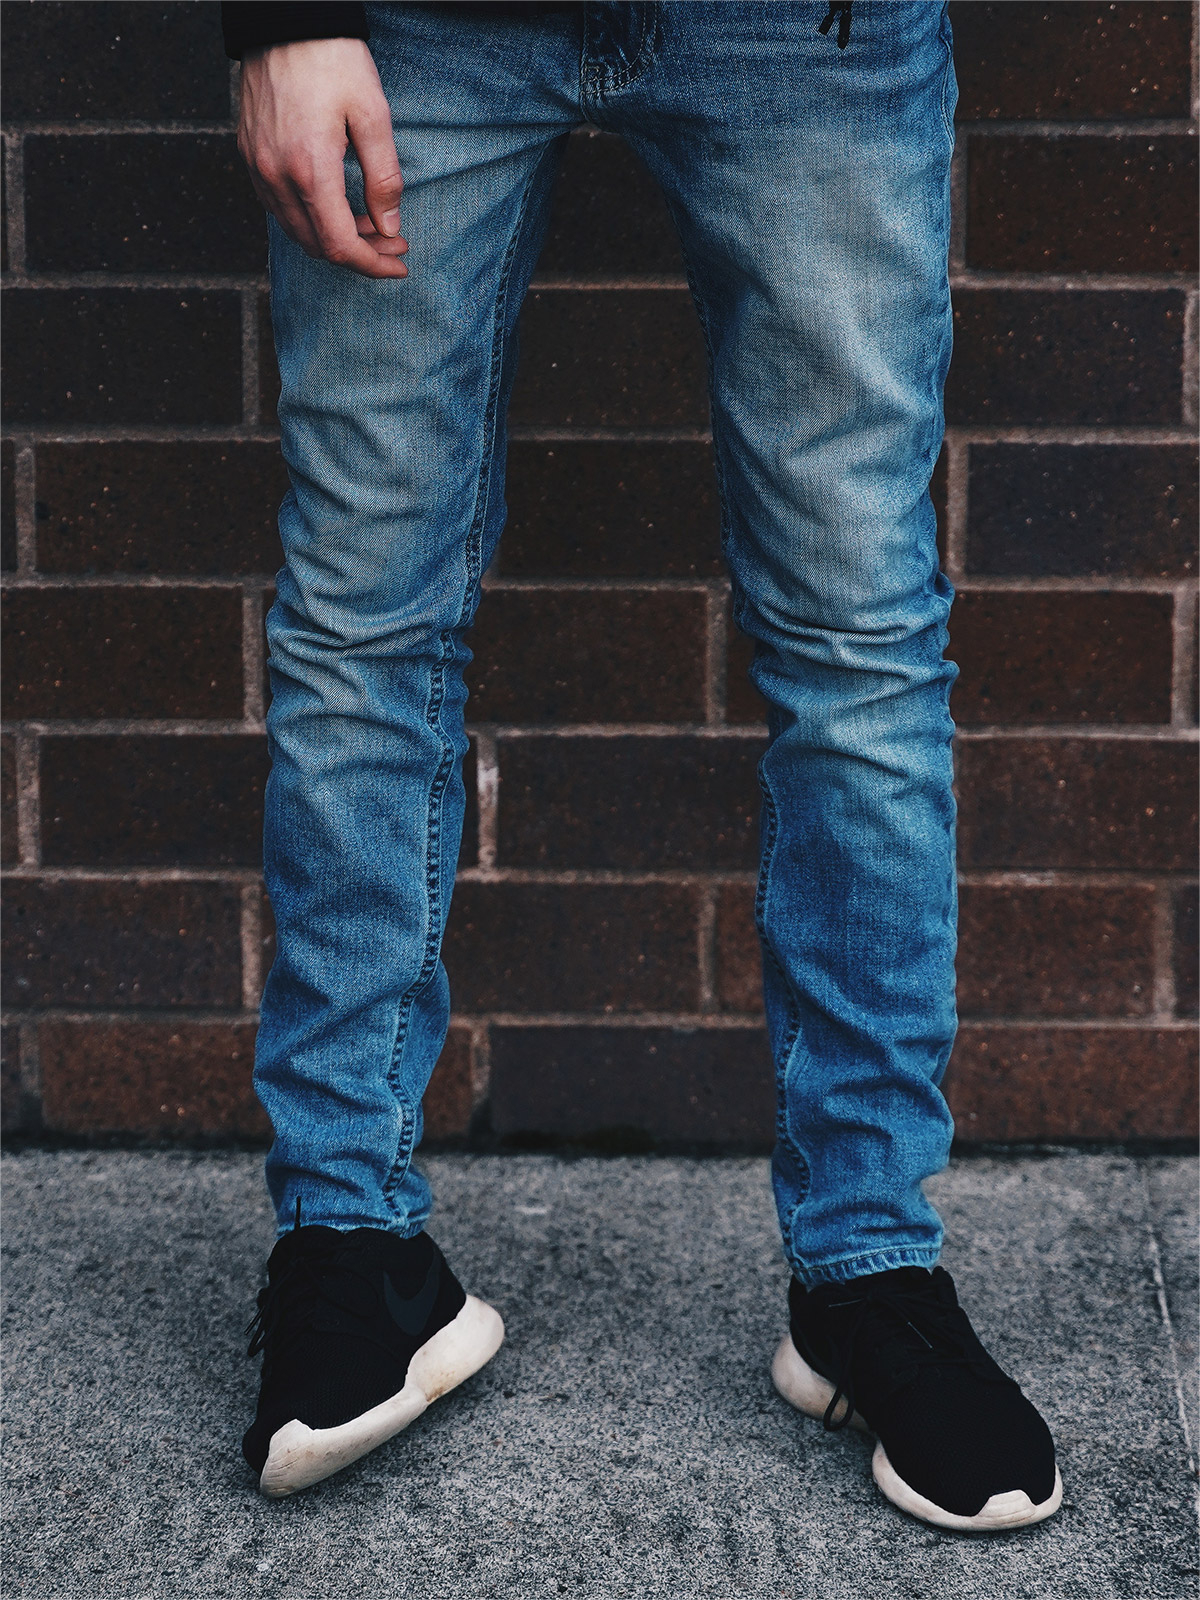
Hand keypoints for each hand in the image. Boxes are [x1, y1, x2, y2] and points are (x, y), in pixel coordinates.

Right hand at [236, 38, 406, 278]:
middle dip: (359, 254)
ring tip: (368, 222)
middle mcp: (276, 175)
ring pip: (296, 230)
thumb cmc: (333, 59)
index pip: (340, 245)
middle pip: (318, 245)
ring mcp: (258, 166)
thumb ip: (384, 178)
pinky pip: (277, 207)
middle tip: (391, 240)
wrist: (286, 18)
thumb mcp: (373, 115)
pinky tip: (334, 204)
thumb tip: (390, 228)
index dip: (373, 265)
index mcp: (309, 169)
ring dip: (333, 238)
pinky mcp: (249, 154)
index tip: (400, 264)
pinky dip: (308, 219)